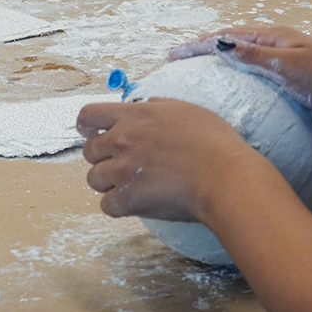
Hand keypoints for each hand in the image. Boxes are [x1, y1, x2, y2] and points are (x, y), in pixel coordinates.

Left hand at [78, 98, 262, 221]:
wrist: (224, 175)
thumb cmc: (213, 141)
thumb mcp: (185, 109)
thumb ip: (158, 106)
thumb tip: (145, 105)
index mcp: (134, 115)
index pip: (88, 115)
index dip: (87, 126)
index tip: (92, 132)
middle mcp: (121, 140)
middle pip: (89, 151)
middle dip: (103, 158)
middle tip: (124, 164)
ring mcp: (122, 170)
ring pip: (94, 179)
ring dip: (109, 183)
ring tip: (133, 185)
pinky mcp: (127, 199)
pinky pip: (106, 205)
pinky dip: (119, 206)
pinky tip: (137, 203)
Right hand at [169, 26, 311, 133]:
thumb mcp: (289, 68)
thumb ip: (254, 57)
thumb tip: (219, 42)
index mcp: (274, 37)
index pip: (227, 36)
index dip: (198, 45)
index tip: (173, 54)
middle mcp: (277, 44)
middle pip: (232, 43)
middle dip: (203, 50)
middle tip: (177, 61)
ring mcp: (285, 61)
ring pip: (243, 58)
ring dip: (219, 62)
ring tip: (197, 75)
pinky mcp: (292, 79)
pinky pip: (255, 75)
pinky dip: (237, 78)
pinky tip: (232, 95)